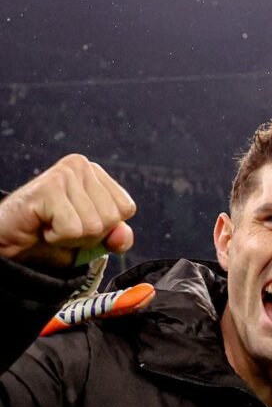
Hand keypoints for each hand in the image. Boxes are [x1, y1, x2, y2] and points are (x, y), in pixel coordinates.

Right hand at [0, 154, 135, 267]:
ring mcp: (65, 174)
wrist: (10, 239)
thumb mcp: (93, 240)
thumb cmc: (51, 234)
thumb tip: (124, 232)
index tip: (79, 222)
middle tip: (62, 225)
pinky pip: (72, 229)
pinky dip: (58, 237)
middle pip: (111, 218)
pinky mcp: (49, 187)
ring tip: (51, 225)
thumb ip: (115, 237)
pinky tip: (43, 226)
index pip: (126, 208)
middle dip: (88, 234)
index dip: (106, 227)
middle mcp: (81, 166)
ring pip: (93, 226)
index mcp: (96, 173)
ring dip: (71, 237)